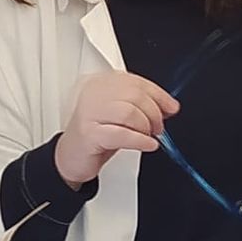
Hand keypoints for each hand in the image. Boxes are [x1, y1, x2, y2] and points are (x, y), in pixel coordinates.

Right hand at [53, 72, 178, 187]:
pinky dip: (140, 140)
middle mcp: (93, 94)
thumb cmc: (96, 134)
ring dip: (146, 127)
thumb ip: (142, 106)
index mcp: (101, 83)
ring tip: (149, 136)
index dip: (158, 94)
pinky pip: (122, 134)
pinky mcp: (89, 134)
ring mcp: (89, 113)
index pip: (136, 81)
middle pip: (135, 95)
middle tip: (158, 127)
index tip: (171, 107)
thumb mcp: (121, 116)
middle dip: (153, 113)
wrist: (70, 158)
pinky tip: (147, 144)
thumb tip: (169, 106)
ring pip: (129, 112)